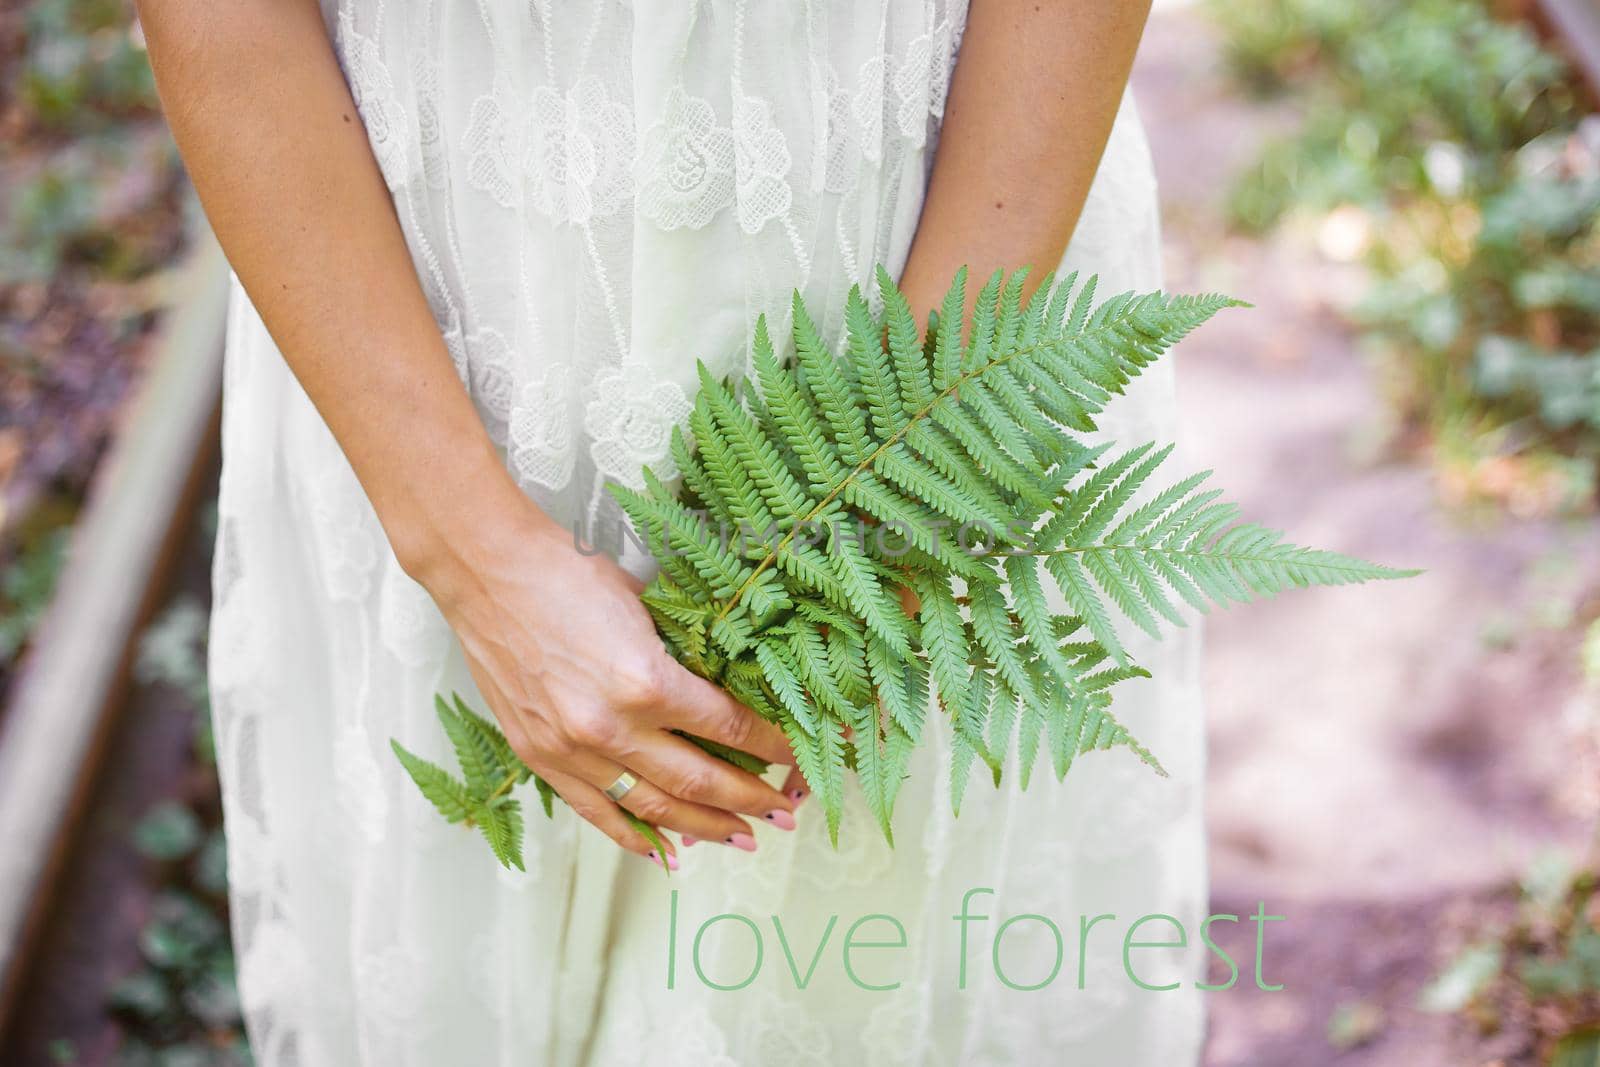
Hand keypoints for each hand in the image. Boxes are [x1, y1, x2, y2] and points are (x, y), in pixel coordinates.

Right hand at [416, 491, 800, 867]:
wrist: (486, 572)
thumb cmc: (568, 573)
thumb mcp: (645, 605)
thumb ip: (683, 652)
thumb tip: (730, 682)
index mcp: (647, 681)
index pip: (729, 728)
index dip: (772, 747)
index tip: (797, 758)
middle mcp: (611, 727)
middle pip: (699, 782)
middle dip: (750, 801)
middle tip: (783, 813)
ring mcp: (571, 749)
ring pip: (652, 809)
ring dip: (704, 829)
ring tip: (743, 838)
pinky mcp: (540, 758)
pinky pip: (596, 811)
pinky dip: (634, 838)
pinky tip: (668, 854)